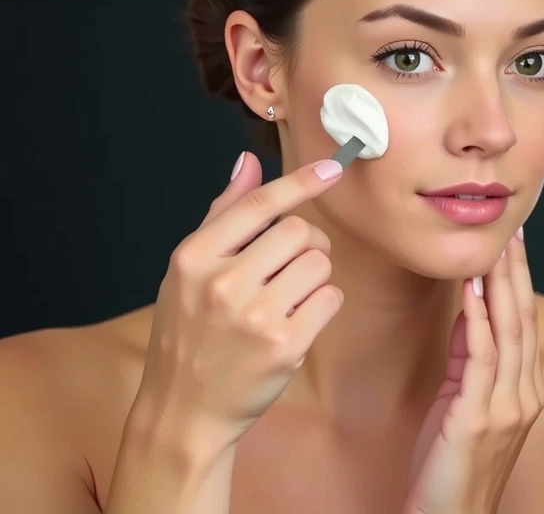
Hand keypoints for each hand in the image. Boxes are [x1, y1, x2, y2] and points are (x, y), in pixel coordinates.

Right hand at [129, 153, 344, 460]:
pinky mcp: (284, 345)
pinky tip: (296, 321)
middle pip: (300, 232)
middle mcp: (222, 283)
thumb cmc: (189, 333)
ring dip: (315, 277)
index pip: (258, 205)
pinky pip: (330, 299)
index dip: (300, 182)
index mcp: (194, 257)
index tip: (332, 168)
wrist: (184, 409)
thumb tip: (248, 162)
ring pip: (320, 265)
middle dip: (307, 244)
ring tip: (288, 298)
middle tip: (293, 265)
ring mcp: (254, 317)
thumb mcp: (189, 271)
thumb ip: (222, 215)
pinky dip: (322, 305)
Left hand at [405, 230, 543, 513]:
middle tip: (512, 231)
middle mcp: (525, 395)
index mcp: (524, 391)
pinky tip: (474, 292)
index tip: (513, 244)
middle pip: (523, 319)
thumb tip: (467, 309)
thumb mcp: (461, 402)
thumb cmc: (451, 468)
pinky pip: (484, 359)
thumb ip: (468, 357)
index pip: (524, 322)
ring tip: (495, 249)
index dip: (520, 280)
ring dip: (501, 286)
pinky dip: (479, 321)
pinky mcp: (480, 418)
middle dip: (517, 272)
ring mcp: (508, 408)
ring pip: (509, 332)